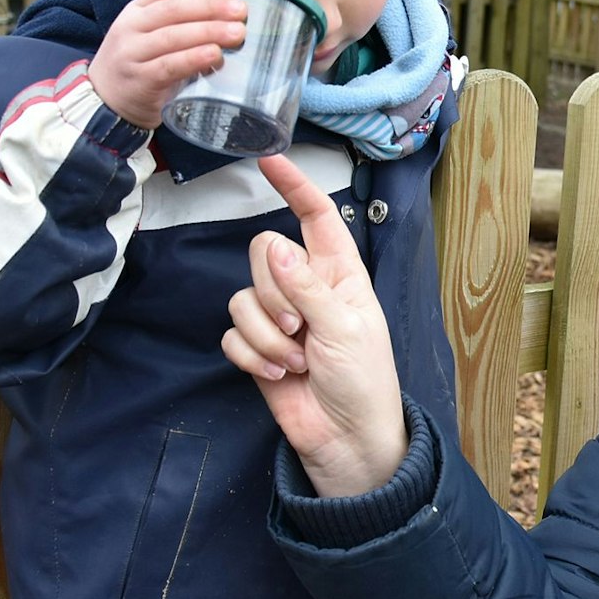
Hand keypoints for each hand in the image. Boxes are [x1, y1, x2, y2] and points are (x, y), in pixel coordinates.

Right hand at [90, 0, 247, 128]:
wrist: (105, 101)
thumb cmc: (141, 65)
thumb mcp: (152, 36)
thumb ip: (182, 25)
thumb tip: (230, 19)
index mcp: (136, 10)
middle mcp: (131, 27)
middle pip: (173, 9)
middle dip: (210, 7)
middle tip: (241, 11)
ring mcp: (132, 54)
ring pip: (172, 36)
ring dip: (208, 31)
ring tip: (237, 33)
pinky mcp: (139, 80)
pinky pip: (169, 66)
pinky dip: (194, 58)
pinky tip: (215, 55)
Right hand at [223, 155, 407, 496]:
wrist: (347, 439)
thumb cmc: (365, 381)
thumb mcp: (345, 328)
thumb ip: (307, 287)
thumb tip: (275, 246)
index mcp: (341, 273)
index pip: (315, 217)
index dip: (294, 187)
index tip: (269, 159)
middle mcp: (307, 288)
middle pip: (263, 253)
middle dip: (274, 293)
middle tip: (299, 330)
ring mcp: (280, 318)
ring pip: (243, 297)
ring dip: (266, 334)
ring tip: (295, 361)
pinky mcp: (258, 348)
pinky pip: (233, 334)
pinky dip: (251, 355)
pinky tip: (276, 374)